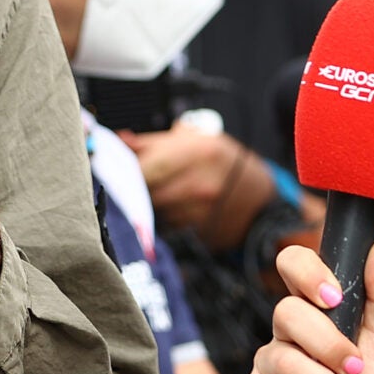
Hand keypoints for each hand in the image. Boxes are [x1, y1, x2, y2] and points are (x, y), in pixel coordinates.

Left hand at [121, 125, 274, 248]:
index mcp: (198, 151)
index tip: (113, 170)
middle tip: (130, 184)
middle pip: (146, 190)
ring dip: (146, 204)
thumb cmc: (225, 164)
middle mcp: (200, 183)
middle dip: (133, 188)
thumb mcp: (196, 140)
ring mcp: (201, 211)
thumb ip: (154, 142)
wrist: (260, 202)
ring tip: (155, 194)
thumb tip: (120, 140)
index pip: (145, 166)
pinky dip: (161, 219)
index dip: (123, 170)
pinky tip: (169, 210)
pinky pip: (166, 226)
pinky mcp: (199, 233)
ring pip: (153, 210)